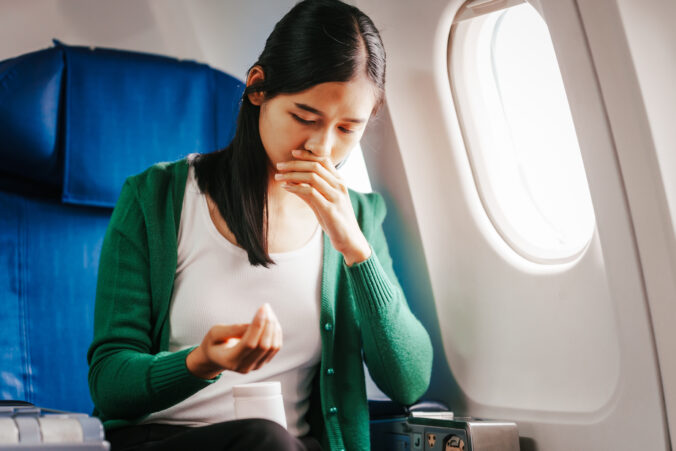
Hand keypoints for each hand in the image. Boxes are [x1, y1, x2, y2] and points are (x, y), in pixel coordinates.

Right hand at [186, 304, 281, 379]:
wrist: (216, 357)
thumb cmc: (214, 343)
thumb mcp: (215, 333)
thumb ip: (232, 330)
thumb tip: (253, 325)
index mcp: (229, 360)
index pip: (249, 343)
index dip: (257, 325)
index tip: (262, 308)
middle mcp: (244, 366)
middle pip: (263, 345)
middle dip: (268, 323)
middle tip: (265, 307)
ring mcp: (255, 366)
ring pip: (273, 346)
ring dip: (273, 326)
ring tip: (268, 312)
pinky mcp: (263, 362)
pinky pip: (276, 347)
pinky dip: (276, 332)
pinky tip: (271, 321)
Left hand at [275, 149, 371, 265]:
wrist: (350, 240)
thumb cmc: (336, 221)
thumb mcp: (323, 203)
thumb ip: (310, 191)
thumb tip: (291, 182)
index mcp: (339, 182)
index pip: (324, 160)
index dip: (307, 155)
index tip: (292, 153)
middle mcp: (339, 186)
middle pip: (315, 166)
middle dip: (295, 163)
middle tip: (279, 165)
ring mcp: (335, 197)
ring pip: (312, 177)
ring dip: (292, 174)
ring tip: (278, 177)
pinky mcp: (330, 209)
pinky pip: (310, 192)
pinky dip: (296, 188)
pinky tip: (286, 188)